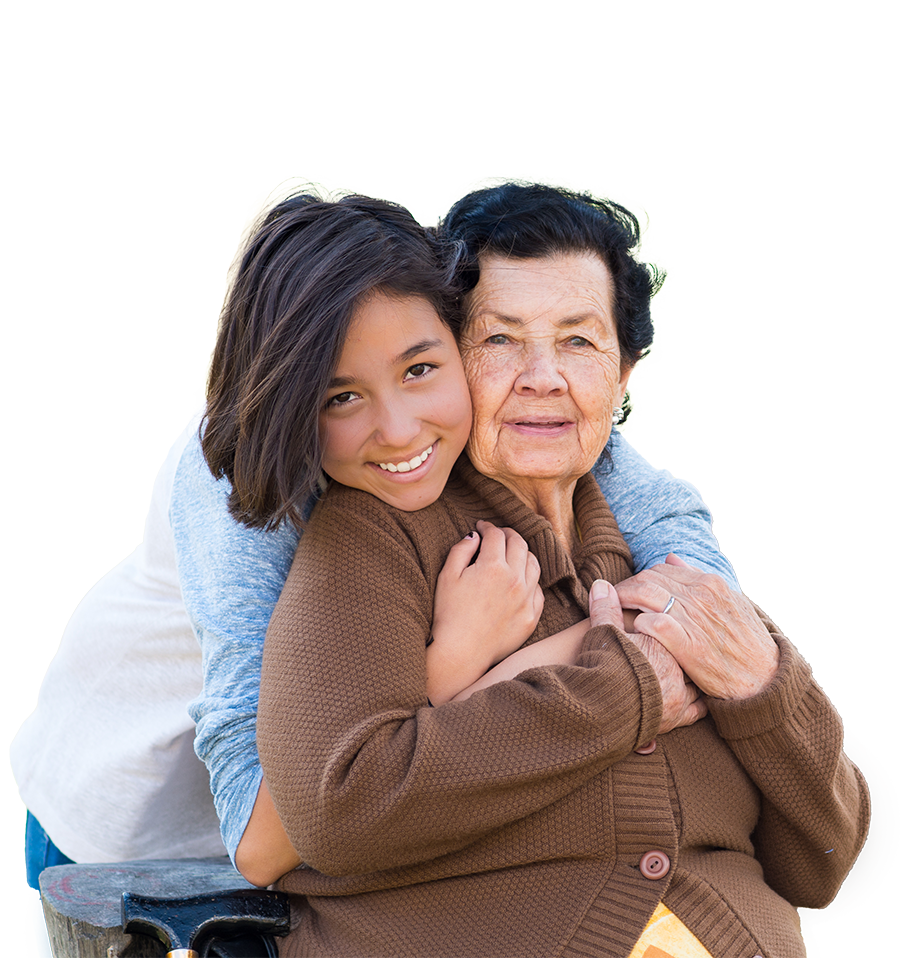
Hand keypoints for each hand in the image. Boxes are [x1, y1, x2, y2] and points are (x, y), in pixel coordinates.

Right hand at [428, 521, 543, 702]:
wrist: (460, 653)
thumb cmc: (448, 615)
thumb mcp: (447, 577)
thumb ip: (461, 550)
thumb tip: (474, 536)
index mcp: (493, 567)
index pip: (496, 535)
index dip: (488, 526)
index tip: (482, 527)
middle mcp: (515, 580)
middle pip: (520, 544)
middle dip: (508, 534)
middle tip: (498, 535)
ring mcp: (526, 600)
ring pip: (534, 564)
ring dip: (523, 553)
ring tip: (513, 554)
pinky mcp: (531, 618)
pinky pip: (538, 591)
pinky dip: (530, 580)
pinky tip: (520, 581)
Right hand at [589, 580, 706, 734]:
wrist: (603, 708)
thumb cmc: (605, 669)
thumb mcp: (603, 634)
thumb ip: (606, 609)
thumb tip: (600, 585)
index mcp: (665, 644)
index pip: (674, 629)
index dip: (669, 625)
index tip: (661, 626)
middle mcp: (678, 668)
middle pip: (689, 653)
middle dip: (686, 649)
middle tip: (678, 646)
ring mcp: (680, 694)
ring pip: (696, 680)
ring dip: (693, 675)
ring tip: (686, 670)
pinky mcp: (677, 717)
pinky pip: (697, 710)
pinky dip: (697, 704)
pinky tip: (693, 699)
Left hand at [613, 555, 779, 699]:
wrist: (764, 680)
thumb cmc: (744, 642)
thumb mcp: (728, 603)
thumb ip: (697, 579)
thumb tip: (670, 558)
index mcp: (711, 583)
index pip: (660, 569)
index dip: (638, 578)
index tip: (627, 590)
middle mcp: (702, 596)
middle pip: (648, 579)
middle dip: (625, 587)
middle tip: (612, 600)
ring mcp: (696, 620)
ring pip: (645, 596)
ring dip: (624, 602)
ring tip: (615, 613)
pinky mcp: (691, 646)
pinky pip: (654, 624)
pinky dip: (639, 624)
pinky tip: (634, 632)